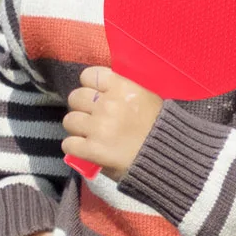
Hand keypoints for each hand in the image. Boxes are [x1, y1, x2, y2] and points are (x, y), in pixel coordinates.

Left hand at [62, 66, 161, 180]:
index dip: (90, 86)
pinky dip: (75, 148)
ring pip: (69, 120)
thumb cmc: (160, 129)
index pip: (88, 75)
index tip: (96, 97)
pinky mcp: (91, 150)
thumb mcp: (146, 98)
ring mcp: (98, 127)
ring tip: (89, 136)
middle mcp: (107, 104)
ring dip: (77, 128)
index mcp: (122, 87)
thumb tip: (101, 90)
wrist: (167, 160)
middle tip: (92, 119)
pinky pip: (68, 144)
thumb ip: (123, 90)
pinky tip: (85, 150)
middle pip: (76, 97)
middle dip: (82, 108)